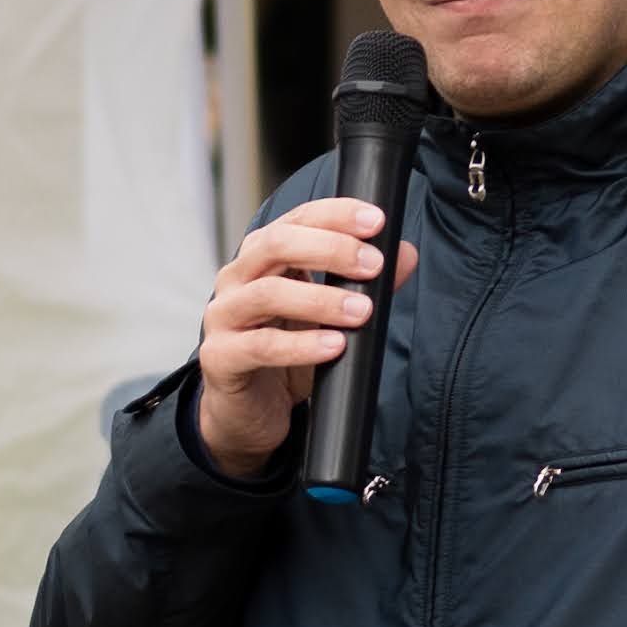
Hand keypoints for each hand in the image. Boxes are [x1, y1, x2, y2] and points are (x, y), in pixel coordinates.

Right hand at [194, 198, 418, 479]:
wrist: (248, 411)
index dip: (335, 214)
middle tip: (373, 264)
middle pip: (275, 245)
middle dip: (330, 249)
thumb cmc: (285, 352)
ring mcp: (223, 317)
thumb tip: (405, 254)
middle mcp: (236, 279)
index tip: (375, 221)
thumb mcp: (329, 316)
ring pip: (267, 293)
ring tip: (362, 311)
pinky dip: (302, 345)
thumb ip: (364, 284)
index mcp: (262, 258)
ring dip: (321, 299)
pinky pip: (261, 346)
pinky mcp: (221, 357)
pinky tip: (335, 346)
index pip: (296, 219)